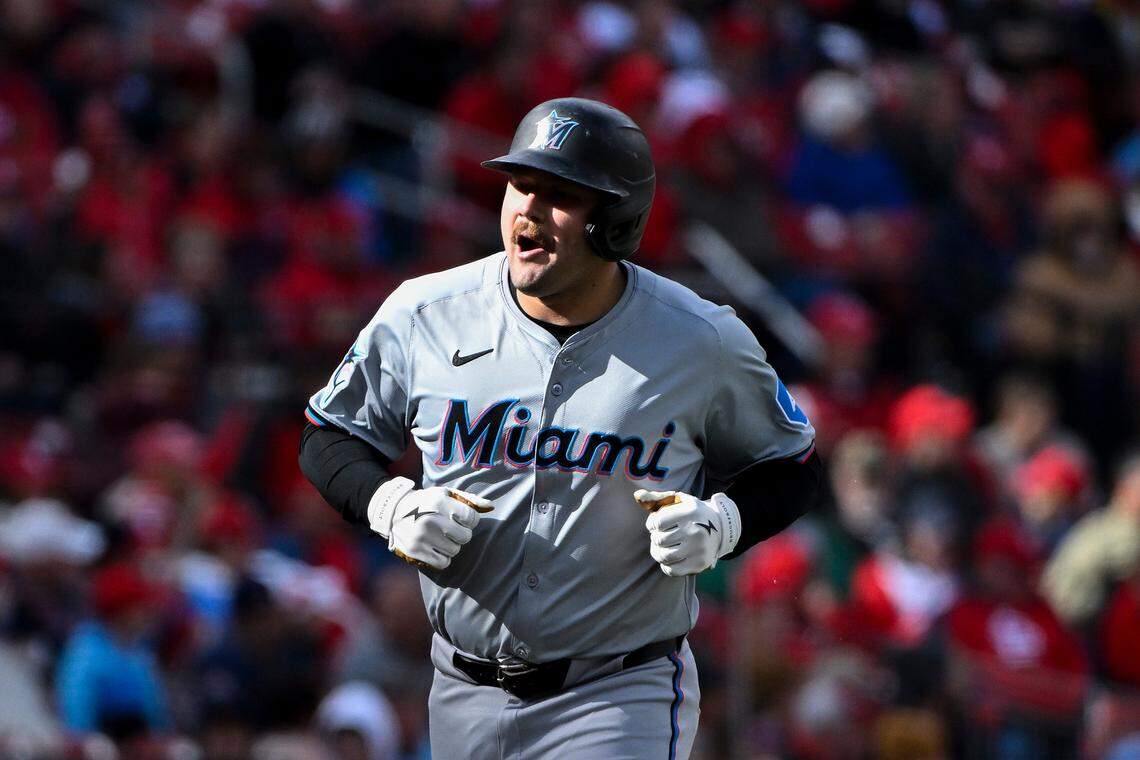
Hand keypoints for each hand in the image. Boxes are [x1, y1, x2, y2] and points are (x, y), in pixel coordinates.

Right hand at [368, 477, 492, 569]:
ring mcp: (422, 537)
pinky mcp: (416, 552)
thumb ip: (468, 499)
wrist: (393, 512)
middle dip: (461, 534)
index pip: (472, 518)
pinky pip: (443, 563)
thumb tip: (490, 505)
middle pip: (465, 537)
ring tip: (440, 537)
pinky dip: (442, 557)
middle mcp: (431, 520)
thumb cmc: (426, 502)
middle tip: (450, 529)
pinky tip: (435, 547)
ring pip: (455, 551)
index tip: (461, 519)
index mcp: (440, 502)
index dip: (470, 520)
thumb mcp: (445, 494)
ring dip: (451, 545)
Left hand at [634, 489, 739, 575]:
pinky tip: (670, 558)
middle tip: (661, 535)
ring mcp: (698, 549)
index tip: (656, 524)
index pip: (657, 522)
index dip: (652, 524)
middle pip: (659, 540)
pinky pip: (672, 570)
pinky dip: (666, 565)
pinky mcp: (699, 564)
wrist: (721, 528)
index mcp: (690, 512)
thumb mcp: (679, 501)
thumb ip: (657, 498)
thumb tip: (637, 495)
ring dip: (657, 552)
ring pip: (664, 556)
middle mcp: (696, 530)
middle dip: (655, 537)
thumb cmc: (693, 513)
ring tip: (661, 547)